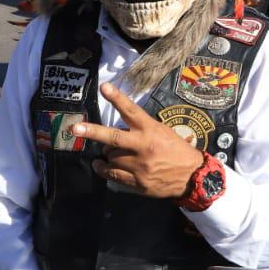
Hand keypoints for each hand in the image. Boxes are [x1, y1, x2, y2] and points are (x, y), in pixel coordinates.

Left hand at [73, 83, 204, 198]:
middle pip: (113, 137)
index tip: (104, 87)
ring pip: (111, 158)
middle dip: (92, 132)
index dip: (117, 98)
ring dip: (106, 155)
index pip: (131, 111)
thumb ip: (141, 129)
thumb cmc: (176, 150)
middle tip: (75, 129)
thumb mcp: (162, 132)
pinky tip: (101, 166)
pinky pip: (113, 175)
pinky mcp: (138, 183)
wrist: (193, 177)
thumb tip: (115, 130)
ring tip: (108, 153)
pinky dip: (104, 169)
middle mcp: (144, 147)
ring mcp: (140, 166)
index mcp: (151, 130)